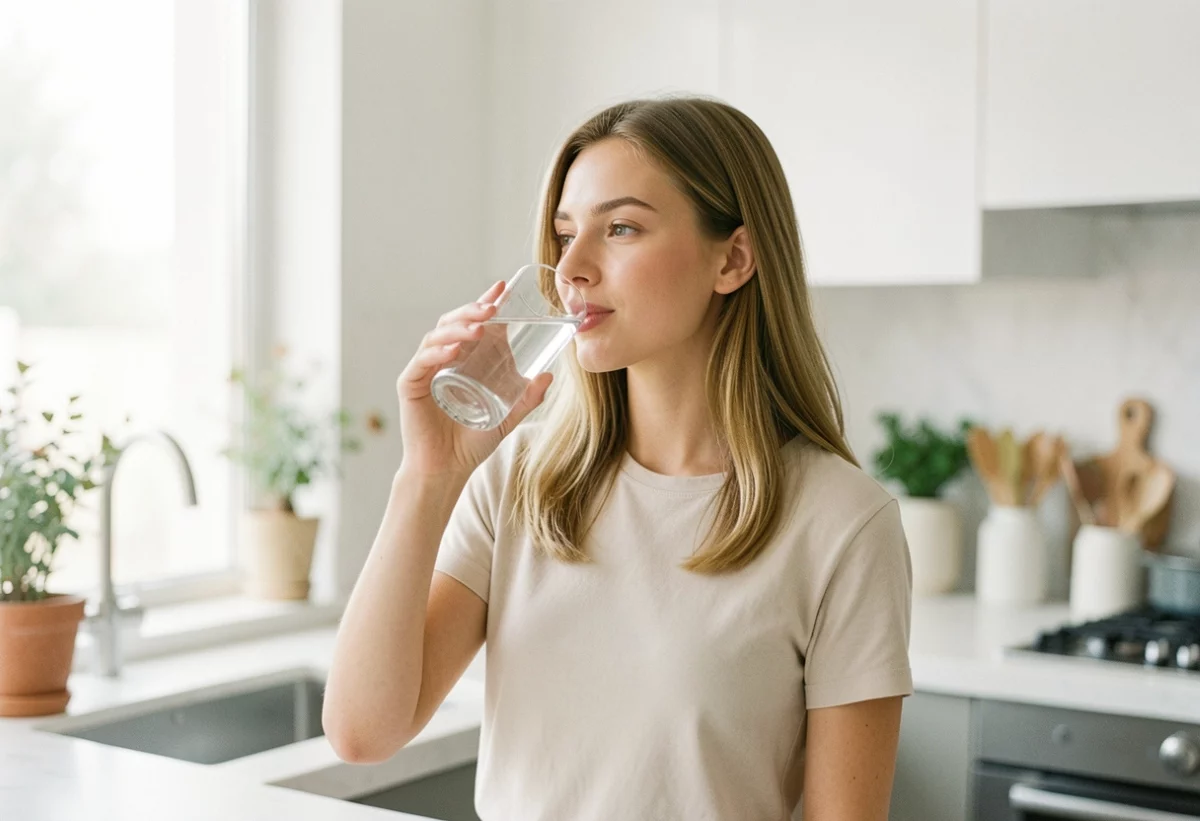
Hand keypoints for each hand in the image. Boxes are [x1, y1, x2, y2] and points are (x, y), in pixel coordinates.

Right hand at [396, 281, 554, 478]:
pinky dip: (438, 353)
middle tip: (492, 306)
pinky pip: (422, 362)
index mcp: (463, 359)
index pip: (472, 323)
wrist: (447, 470)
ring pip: (437, 336)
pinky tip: (454, 351)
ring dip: (458, 328)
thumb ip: (527, 398)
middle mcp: (442, 359)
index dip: (485, 302)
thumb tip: (549, 376)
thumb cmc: (471, 443)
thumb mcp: (507, 417)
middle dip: (473, 310)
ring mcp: (425, 370)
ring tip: (479, 326)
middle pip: (453, 323)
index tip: (502, 287)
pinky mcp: (411, 385)